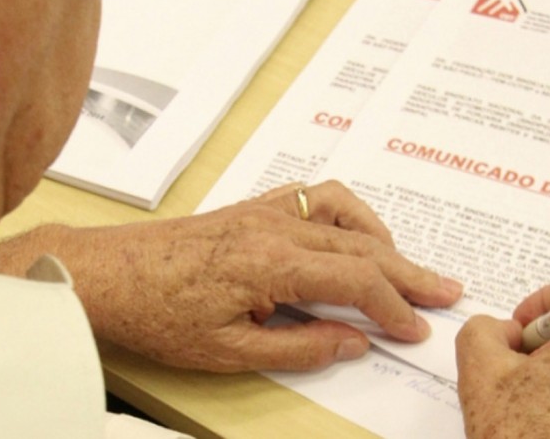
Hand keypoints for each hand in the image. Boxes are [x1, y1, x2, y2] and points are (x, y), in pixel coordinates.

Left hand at [47, 181, 462, 371]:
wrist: (107, 273)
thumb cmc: (156, 312)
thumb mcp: (229, 351)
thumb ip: (300, 348)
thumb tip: (352, 342)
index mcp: (271, 264)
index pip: (356, 281)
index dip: (394, 307)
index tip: (416, 328)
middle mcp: (274, 228)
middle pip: (361, 245)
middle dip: (407, 272)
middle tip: (443, 290)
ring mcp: (263, 211)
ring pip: (343, 213)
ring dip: (381, 237)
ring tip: (404, 263)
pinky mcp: (251, 207)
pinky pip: (312, 197)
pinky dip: (345, 212)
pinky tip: (352, 233)